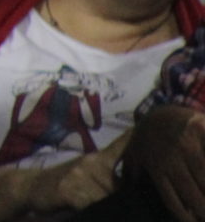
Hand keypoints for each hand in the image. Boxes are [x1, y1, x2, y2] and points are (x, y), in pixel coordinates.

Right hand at [31, 135, 129, 212]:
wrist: (31, 185)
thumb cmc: (64, 181)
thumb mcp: (86, 173)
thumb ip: (108, 176)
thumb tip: (134, 184)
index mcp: (97, 158)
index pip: (120, 148)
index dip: (135, 140)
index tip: (150, 130)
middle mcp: (91, 164)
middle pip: (121, 186)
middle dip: (123, 197)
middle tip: (129, 202)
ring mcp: (79, 176)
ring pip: (108, 198)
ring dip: (107, 206)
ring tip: (94, 202)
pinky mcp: (68, 191)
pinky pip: (91, 206)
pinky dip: (92, 210)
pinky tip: (85, 208)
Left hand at [129, 105, 204, 221]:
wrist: (163, 111)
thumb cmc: (149, 138)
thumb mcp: (135, 154)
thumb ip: (132, 173)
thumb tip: (126, 191)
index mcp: (155, 166)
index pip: (172, 199)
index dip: (184, 216)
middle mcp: (171, 158)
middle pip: (193, 193)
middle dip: (203, 210)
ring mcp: (188, 145)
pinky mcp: (200, 131)